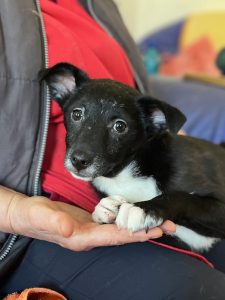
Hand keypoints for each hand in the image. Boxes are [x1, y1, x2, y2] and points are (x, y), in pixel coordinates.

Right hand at [4, 188, 175, 250]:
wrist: (28, 215)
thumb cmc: (33, 215)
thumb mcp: (41, 216)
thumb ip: (55, 222)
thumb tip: (69, 229)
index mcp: (81, 238)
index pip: (112, 237)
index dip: (133, 234)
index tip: (153, 230)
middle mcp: (90, 237)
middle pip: (123, 235)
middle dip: (145, 231)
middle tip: (169, 225)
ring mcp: (91, 230)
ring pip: (121, 229)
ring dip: (140, 225)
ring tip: (160, 220)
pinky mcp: (90, 222)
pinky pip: (114, 222)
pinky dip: (128, 219)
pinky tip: (137, 215)